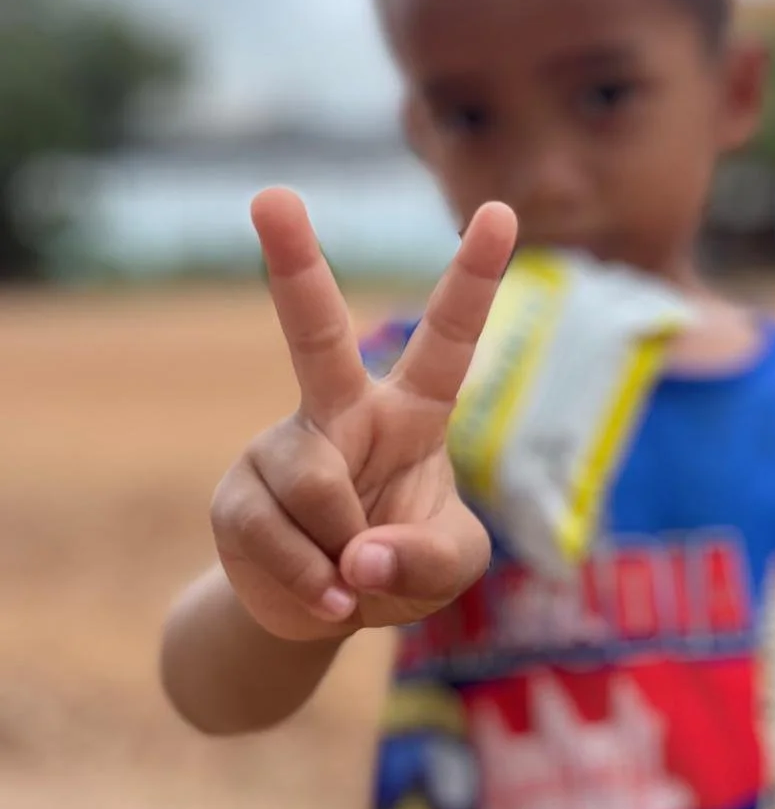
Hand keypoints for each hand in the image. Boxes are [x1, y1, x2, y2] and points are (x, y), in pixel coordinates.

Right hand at [210, 187, 515, 641]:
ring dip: (345, 551)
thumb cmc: (402, 563)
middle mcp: (341, 412)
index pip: (449, 338)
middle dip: (292, 264)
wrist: (320, 612)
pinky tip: (326, 596)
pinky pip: (278, 540)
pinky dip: (312, 583)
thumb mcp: (452, 565)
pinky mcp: (238, 498)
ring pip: (314, 487)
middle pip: (315, 333)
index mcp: (412, 412)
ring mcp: (282, 450)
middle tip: (271, 196)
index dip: (475, 277)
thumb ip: (429, 557)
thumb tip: (356, 555)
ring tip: (353, 578)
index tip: (501, 212)